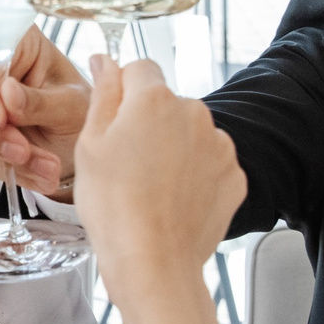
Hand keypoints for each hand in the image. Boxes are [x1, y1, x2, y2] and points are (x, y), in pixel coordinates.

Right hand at [0, 27, 88, 198]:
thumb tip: (8, 93)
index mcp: (15, 41)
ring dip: (0, 155)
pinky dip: (2, 167)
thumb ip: (39, 101)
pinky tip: (34, 174)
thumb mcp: (71, 104)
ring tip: (44, 168)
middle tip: (23, 152)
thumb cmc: (81, 111)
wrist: (80, 140)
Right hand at [66, 56, 243, 303]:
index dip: (121, 92)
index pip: (139, 69)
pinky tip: (172, 200)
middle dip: (148, 124)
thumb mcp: (89, 145)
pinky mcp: (234, 175)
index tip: (112, 120)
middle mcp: (194, 113)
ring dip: (172, 149)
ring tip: (150, 187)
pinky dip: (194, 176)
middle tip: (125, 164)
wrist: (153, 263)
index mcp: (153, 99)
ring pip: (189, 133)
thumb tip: (105, 60)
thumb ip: (102, 94)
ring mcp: (219, 145)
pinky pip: (209, 163)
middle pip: (166, 104)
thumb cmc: (114, 208)